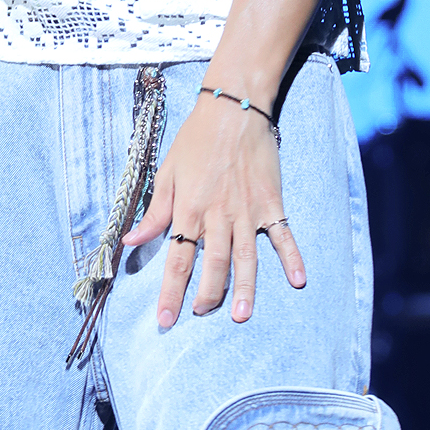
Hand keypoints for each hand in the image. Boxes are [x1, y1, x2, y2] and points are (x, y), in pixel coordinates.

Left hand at [124, 93, 305, 327]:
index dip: (171, 294)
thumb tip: (131, 241)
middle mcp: (218, 215)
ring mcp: (248, 210)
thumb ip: (154, 211)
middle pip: (213, 264)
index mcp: (189, 209)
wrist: (233, 108)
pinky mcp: (271, 202)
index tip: (166, 321)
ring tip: (241, 315)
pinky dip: (292, 257)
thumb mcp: (167, 172)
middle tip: (202, 315)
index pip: (178, 260)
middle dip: (207, 295)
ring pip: (246, 257)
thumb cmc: (196, 139)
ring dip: (245, 288)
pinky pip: (283, 234)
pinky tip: (298, 280)